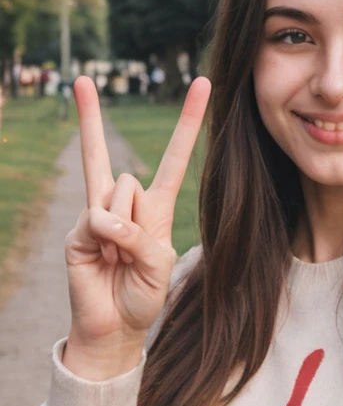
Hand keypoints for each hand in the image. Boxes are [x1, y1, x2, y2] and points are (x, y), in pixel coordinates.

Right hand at [64, 76, 209, 357]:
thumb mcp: (159, 265)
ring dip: (126, 228)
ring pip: (117, 193)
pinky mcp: (78, 231)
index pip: (173, 162)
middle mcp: (125, 207)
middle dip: (92, 120)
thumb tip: (103, 217)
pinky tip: (106, 259)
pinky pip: (98, 218)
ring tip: (121, 259)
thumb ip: (140, 237)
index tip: (201, 84)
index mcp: (155, 210)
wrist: (114, 326)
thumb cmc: (143, 295)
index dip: (187, 125)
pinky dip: (109, 240)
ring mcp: (97, 216)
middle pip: (123, 168)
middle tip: (81, 80)